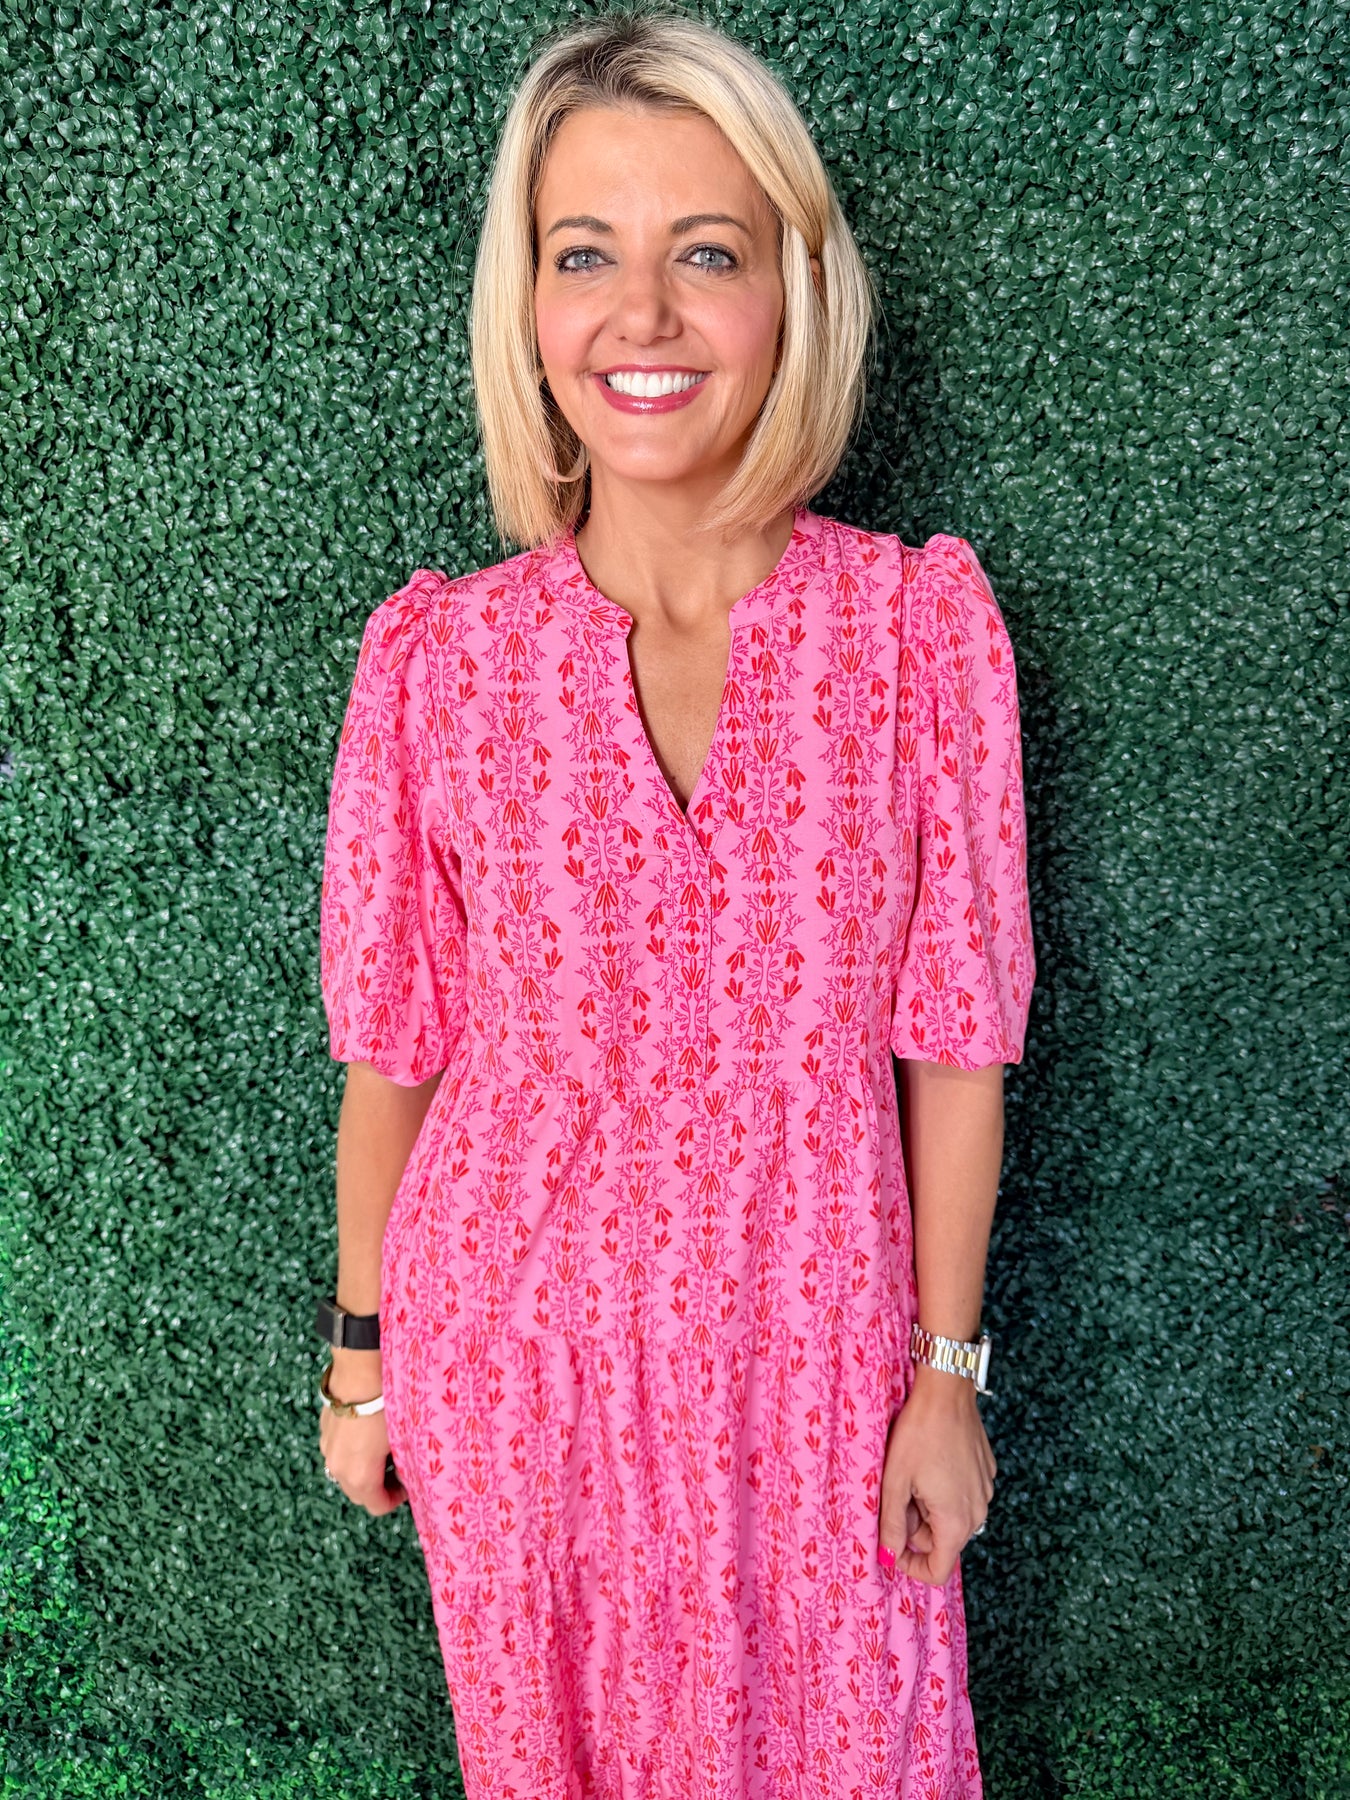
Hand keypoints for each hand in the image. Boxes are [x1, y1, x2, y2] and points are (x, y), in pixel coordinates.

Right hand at [318, 1350, 406, 1516]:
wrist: (360, 1372)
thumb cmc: (387, 1407)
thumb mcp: (403, 1438)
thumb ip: (405, 1464)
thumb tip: (410, 1472)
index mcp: (360, 1476)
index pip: (377, 1506)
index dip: (395, 1500)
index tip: (408, 1486)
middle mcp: (338, 1468)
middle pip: (358, 1493)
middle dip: (378, 1487)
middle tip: (398, 1470)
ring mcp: (327, 1449)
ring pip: (345, 1473)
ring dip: (363, 1470)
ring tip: (383, 1451)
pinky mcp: (324, 1430)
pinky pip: (338, 1452)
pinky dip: (351, 1452)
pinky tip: (366, 1433)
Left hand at [876, 1365, 994, 1586]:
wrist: (947, 1391)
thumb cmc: (918, 1434)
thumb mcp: (895, 1481)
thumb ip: (891, 1525)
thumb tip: (888, 1557)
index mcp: (956, 1522)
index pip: (938, 1571)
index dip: (911, 1566)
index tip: (891, 1545)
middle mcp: (978, 1512)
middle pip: (942, 1541)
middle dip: (915, 1527)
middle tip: (895, 1494)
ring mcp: (985, 1491)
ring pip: (951, 1517)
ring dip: (928, 1507)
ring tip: (911, 1474)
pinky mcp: (985, 1472)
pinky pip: (962, 1495)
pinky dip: (943, 1489)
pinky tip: (929, 1461)